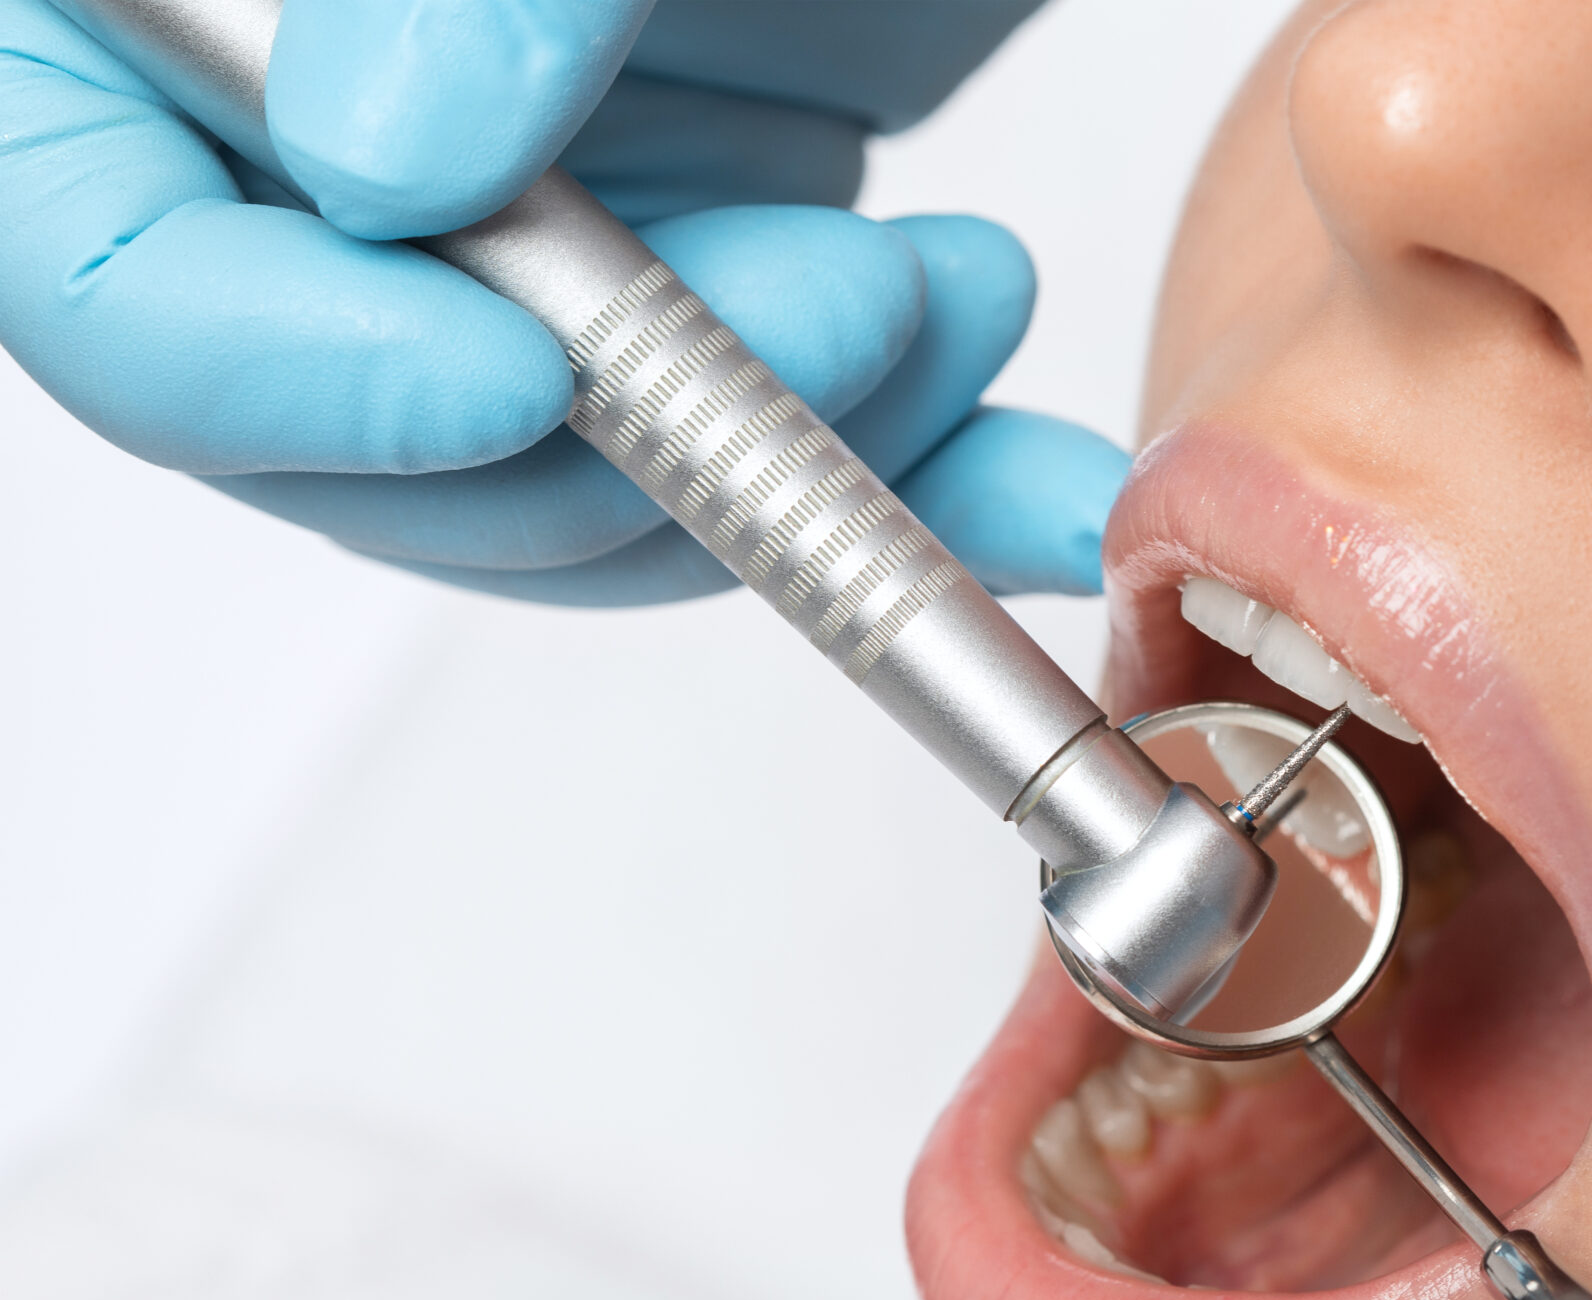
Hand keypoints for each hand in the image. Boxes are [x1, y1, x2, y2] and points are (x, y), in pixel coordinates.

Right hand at [0, 0, 1124, 603]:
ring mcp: (498, 210)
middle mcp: (314, 120)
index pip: (91, 257)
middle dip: (619, 437)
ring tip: (958, 297)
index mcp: (174, 2)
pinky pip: (737, 450)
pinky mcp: (675, 258)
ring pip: (561, 484)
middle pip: (341, 434)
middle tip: (844, 317)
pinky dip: (894, 482)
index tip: (514, 382)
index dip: (276, 373)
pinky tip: (1024, 479)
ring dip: (785, 464)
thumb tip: (376, 171)